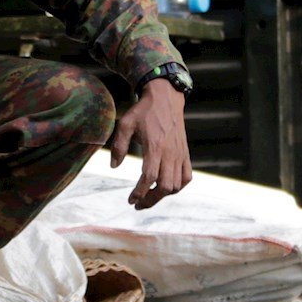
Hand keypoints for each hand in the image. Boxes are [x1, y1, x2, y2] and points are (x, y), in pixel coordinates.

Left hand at [110, 79, 192, 209]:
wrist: (166, 97)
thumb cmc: (143, 111)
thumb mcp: (125, 124)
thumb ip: (118, 145)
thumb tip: (114, 166)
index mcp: (155, 146)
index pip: (149, 177)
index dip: (140, 192)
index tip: (131, 200)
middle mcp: (170, 153)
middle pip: (165, 187)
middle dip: (151, 200)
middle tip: (138, 203)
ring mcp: (180, 154)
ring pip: (176, 185)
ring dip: (163, 195)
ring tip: (150, 196)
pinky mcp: (185, 153)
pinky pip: (187, 177)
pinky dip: (178, 187)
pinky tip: (167, 187)